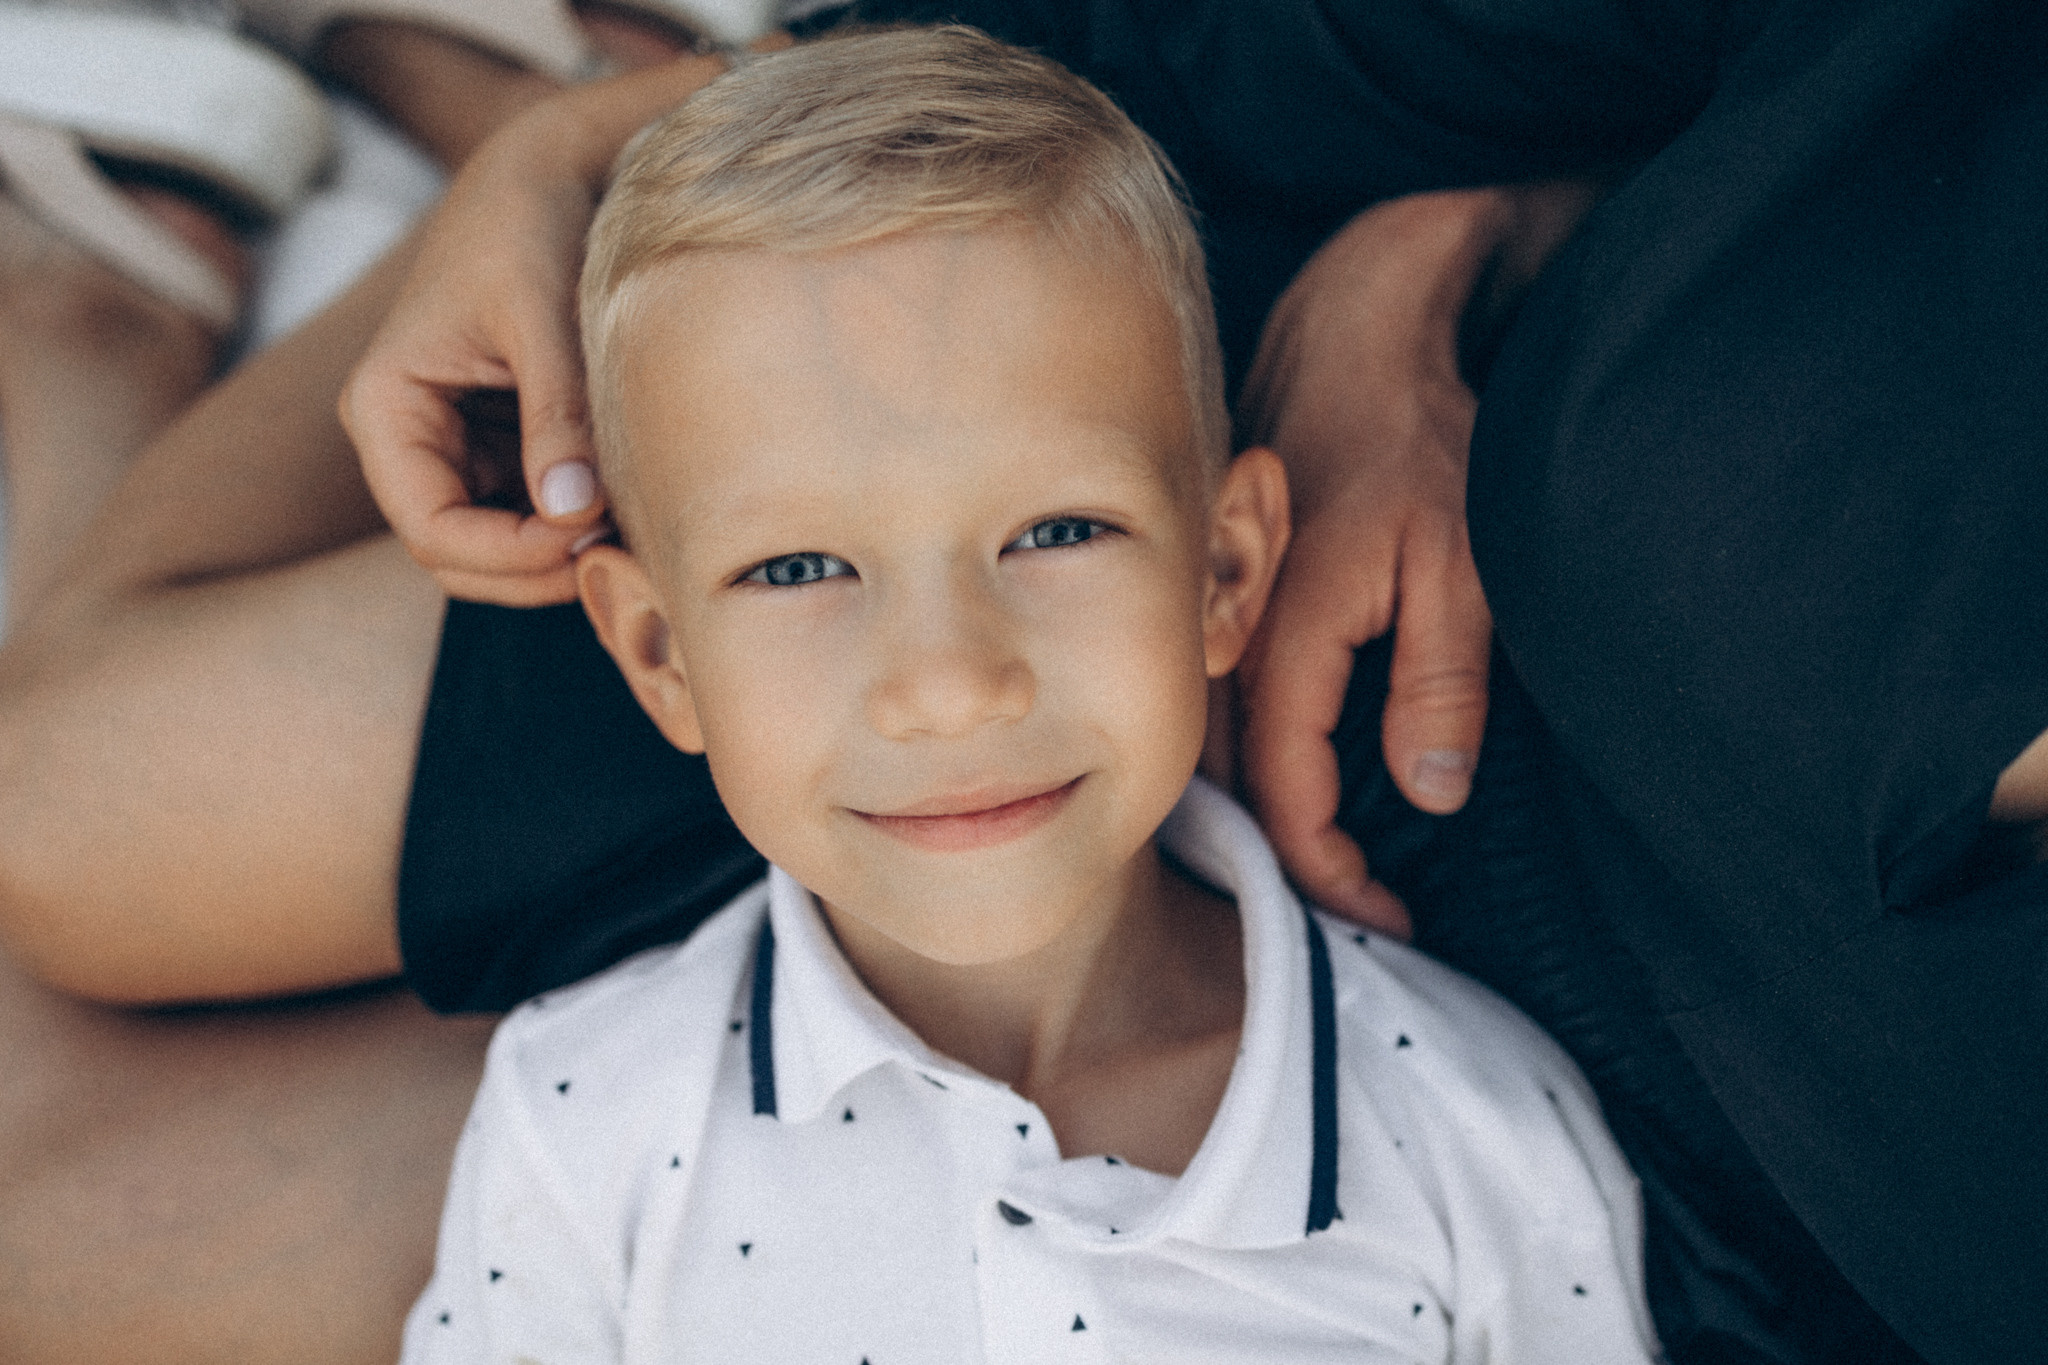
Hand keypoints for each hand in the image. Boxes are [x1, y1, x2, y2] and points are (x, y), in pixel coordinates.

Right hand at [341, 54, 731, 603]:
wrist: (546, 175)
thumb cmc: (530, 226)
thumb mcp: (542, 316)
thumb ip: (555, 412)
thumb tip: (573, 514)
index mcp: (385, 408)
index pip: (429, 529)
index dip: (507, 555)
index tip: (586, 539)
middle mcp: (409, 442)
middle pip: (459, 560)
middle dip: (537, 570)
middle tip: (623, 553)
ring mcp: (457, 451)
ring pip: (499, 550)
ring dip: (561, 556)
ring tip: (633, 529)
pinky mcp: (505, 449)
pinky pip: (533, 517)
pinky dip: (577, 527)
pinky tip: (630, 508)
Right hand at [1236, 191, 1518, 936]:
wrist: (1357, 337)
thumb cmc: (1420, 440)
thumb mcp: (1463, 564)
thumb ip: (1441, 684)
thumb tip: (1427, 796)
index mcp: (1287, 635)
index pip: (1289, 792)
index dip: (1332, 870)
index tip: (1387, 915)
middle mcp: (1232, 635)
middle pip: (1238, 788)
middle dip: (1296, 859)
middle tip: (1367, 910)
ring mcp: (1220, 615)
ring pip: (1221, 750)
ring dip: (1272, 813)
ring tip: (1337, 865)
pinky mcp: (1225, 601)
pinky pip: (1225, 704)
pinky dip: (1256, 759)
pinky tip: (1299, 781)